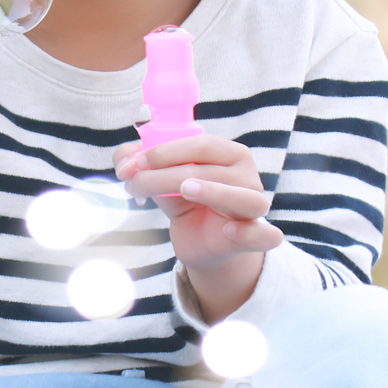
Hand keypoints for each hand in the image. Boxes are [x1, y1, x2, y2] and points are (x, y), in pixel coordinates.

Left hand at [115, 133, 281, 316]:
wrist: (201, 243)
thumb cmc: (186, 203)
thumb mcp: (161, 181)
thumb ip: (139, 164)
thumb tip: (122, 160)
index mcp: (227, 153)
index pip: (201, 144)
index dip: (165, 151)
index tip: (133, 163)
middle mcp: (246, 176)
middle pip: (210, 170)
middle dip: (166, 175)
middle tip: (135, 184)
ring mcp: (255, 206)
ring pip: (243, 197)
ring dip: (214, 192)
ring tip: (185, 190)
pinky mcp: (255, 237)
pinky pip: (265, 235)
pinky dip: (252, 232)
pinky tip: (229, 229)